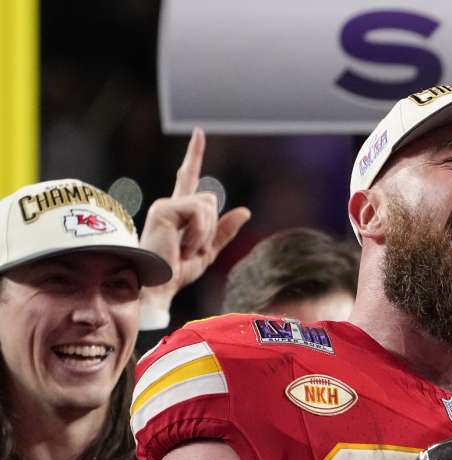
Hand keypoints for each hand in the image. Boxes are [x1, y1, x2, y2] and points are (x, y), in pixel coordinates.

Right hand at [139, 128, 250, 312]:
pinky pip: (200, 213)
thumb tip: (245, 211)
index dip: (194, 155)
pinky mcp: (164, 210)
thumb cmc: (176, 273)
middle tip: (191, 250)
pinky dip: (200, 233)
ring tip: (184, 249)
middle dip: (212, 228)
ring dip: (205, 233)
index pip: (188, 177)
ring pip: (208, 205)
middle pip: (211, 199)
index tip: (199, 132)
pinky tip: (182, 247)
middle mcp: (169, 204)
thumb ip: (224, 231)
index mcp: (179, 212)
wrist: (157, 287)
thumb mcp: (207, 252)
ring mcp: (165, 205)